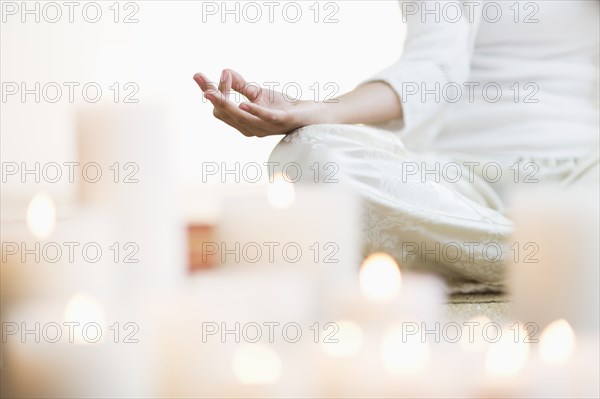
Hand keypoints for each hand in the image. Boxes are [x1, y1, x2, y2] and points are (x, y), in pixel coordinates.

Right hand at [193, 69, 326, 136]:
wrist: (310, 114)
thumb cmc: (283, 106)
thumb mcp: (258, 93)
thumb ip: (240, 85)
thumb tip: (224, 71)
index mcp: (243, 123)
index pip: (219, 110)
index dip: (210, 94)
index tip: (199, 76)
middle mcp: (251, 128)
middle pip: (225, 115)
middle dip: (214, 99)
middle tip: (204, 86)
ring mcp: (265, 126)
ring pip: (240, 118)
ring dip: (226, 104)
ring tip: (214, 93)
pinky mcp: (281, 121)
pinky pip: (264, 118)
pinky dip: (253, 111)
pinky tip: (244, 104)